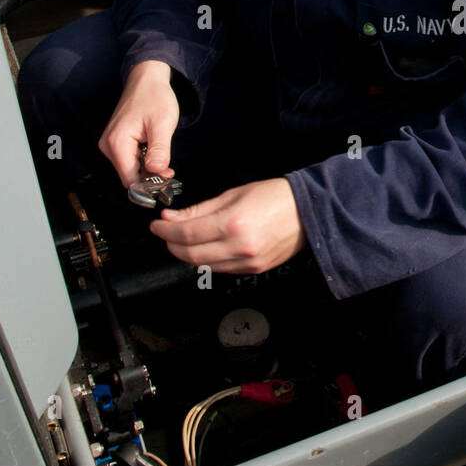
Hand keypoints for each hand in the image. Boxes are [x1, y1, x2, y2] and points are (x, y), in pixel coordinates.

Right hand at [98, 60, 179, 186]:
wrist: (146, 79)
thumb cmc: (155, 98)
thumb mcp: (162, 125)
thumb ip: (159, 151)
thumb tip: (157, 173)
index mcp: (117, 143)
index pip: (130, 179)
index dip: (148, 186)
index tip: (167, 183)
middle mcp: (108, 146)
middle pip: (129, 176)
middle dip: (149, 179)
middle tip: (170, 172)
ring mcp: (110, 144)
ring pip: (130, 169)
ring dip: (147, 170)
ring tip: (164, 160)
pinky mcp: (116, 142)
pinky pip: (129, 160)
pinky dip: (143, 161)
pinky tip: (155, 152)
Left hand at [150, 178, 304, 273]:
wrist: (308, 211)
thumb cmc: (275, 196)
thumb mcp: (234, 194)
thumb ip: (201, 209)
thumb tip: (173, 217)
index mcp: (233, 223)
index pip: (186, 233)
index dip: (165, 230)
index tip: (157, 225)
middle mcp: (239, 247)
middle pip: (190, 255)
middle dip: (172, 245)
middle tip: (166, 233)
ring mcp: (247, 262)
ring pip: (204, 266)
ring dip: (188, 254)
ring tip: (185, 240)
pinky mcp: (254, 270)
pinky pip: (221, 269)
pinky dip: (208, 260)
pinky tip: (207, 247)